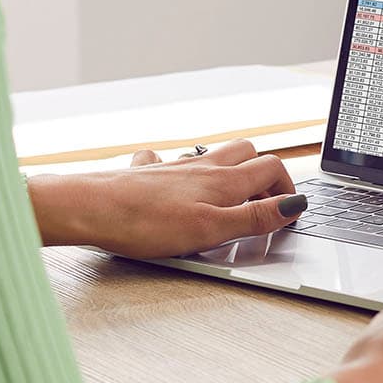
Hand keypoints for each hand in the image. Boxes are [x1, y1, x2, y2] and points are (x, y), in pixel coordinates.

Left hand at [29, 138, 305, 258]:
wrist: (90, 207)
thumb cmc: (145, 222)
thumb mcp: (210, 230)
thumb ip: (253, 218)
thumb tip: (291, 207)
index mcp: (223, 181)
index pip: (272, 168)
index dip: (287, 188)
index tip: (288, 211)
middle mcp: (201, 167)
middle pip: (247, 152)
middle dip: (263, 171)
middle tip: (264, 201)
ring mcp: (173, 168)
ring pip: (212, 155)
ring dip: (228, 169)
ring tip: (228, 195)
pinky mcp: (146, 173)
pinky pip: (167, 161)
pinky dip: (178, 169)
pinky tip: (170, 183)